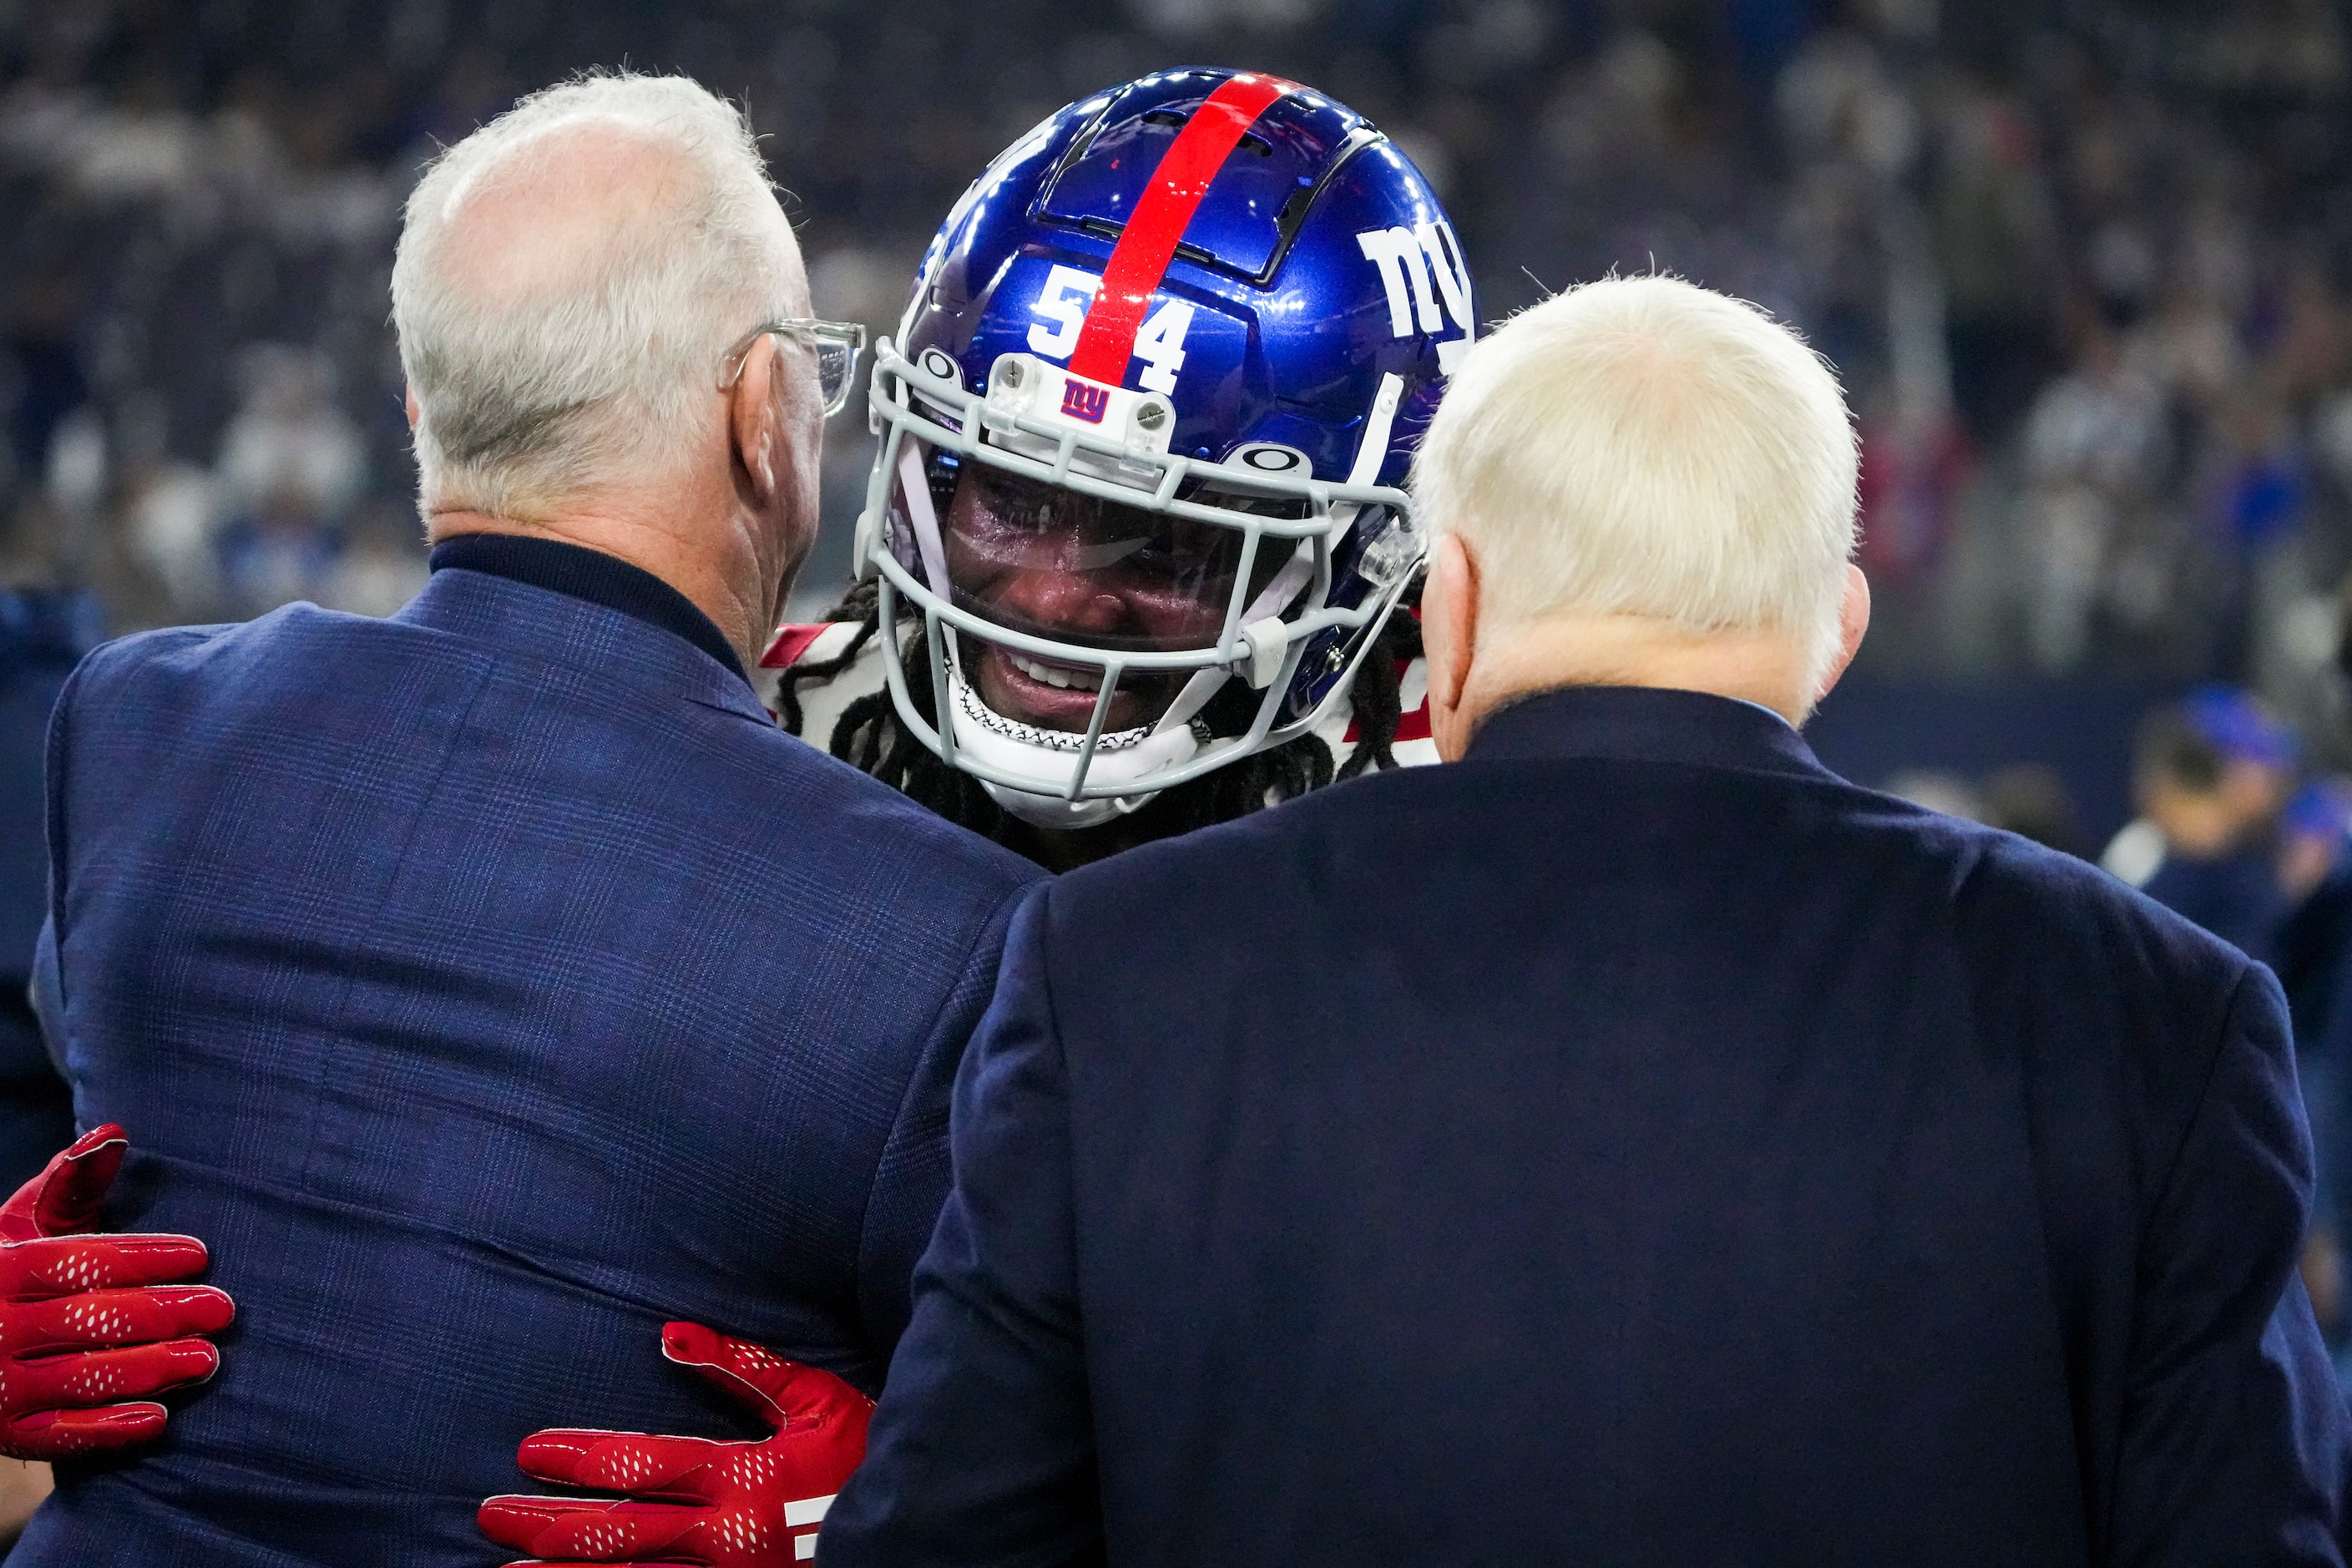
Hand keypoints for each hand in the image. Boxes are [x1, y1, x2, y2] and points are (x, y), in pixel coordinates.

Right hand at [0, 1125, 233, 1458]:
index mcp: (3, 1269)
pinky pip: (60, 1434)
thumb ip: (71, 1182)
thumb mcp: (24, 1224)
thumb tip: (114, 1132)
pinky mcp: (7, 1433)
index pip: (81, 1262)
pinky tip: (157, 1419)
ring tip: (207, 1359)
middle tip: (221, 1309)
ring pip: (82, 1377)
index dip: (144, 1257)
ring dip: (149, 1369)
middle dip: (162, 1313)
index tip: (202, 1254)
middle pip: (91, 1319)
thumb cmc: (4, 1272)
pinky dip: (107, 1429)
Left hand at [480, 1322, 872, 1565]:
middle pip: (617, 1536)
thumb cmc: (866, 1457)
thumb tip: (673, 1334)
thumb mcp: (816, 1401)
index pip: (641, 1464)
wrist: (922, 1526)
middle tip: (490, 1514)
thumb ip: (744, 1368)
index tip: (530, 1451)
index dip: (579, 1457)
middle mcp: (726, 1537)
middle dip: (545, 1526)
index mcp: (745, 1478)